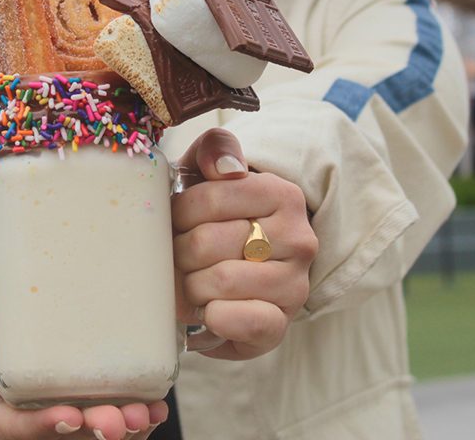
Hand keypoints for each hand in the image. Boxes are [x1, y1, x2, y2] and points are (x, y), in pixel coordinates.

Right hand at [0, 295, 169, 438]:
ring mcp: (76, 411)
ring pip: (96, 437)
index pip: (12, 427)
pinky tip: (156, 407)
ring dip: (125, 431)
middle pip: (63, 437)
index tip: (70, 415)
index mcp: (5, 400)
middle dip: (92, 434)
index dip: (40, 427)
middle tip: (116, 420)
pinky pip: (125, 425)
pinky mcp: (106, 402)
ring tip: (144, 413)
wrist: (50, 289)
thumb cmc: (14, 307)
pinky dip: (143, 420)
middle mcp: (41, 413)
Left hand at [172, 128, 318, 359]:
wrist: (238, 270)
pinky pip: (247, 321)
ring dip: (190, 286)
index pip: (208, 199)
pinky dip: (217, 318)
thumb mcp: (208, 173)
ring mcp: (294, 284)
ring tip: (189, 282)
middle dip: (177, 252)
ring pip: (220, 282)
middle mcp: (297, 238)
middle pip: (205, 243)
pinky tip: (207, 311)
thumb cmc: (215, 218)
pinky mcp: (281, 325)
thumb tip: (225, 168)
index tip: (177, 221)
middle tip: (177, 255)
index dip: (178, 214)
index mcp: (281, 194)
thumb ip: (214, 149)